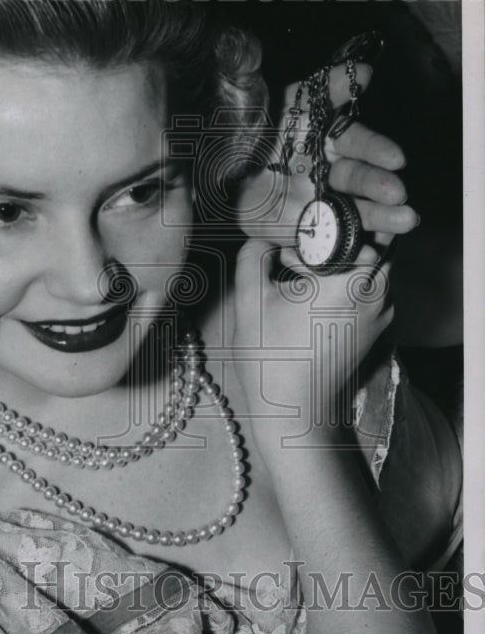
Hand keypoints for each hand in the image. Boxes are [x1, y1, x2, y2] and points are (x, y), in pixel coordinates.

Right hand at [231, 238, 392, 427]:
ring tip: (302, 272)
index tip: (297, 227)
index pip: (356, 221)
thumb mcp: (250, 301)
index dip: (326, 217)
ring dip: (346, 257)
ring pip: (376, 261)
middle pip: (373, 238)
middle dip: (340, 234)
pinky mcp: (378, 326)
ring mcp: (382, 311)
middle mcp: (377, 293)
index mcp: (351, 281)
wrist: (296, 416)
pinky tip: (313, 293)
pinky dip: (350, 279)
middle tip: (300, 247)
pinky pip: (372, 285)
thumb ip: (253, 254)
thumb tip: (263, 234)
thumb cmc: (273, 362)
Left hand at [235, 63, 417, 248]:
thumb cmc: (247, 128)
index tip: (396, 158)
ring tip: (405, 222)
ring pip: (353, 211)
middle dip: (381, 186)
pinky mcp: (301, 231)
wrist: (209, 167)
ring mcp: (316, 203)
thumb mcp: (282, 102)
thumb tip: (365, 70)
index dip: (376, 150)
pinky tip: (370, 254)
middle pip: (360, 180)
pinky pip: (327, 243)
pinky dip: (351, 250)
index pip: (357, 142)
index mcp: (325, 138)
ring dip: (381, 218)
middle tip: (398, 193)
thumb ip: (323, 88)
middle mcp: (327, 171)